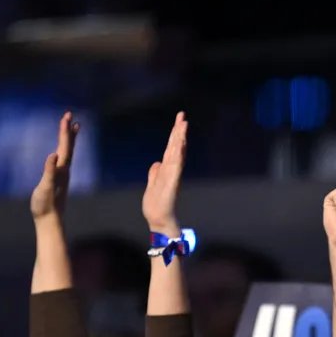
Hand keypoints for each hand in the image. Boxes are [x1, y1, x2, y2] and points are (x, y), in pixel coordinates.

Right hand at [30, 112, 77, 220]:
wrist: (50, 221)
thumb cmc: (45, 205)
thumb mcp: (44, 187)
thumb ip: (49, 171)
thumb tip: (53, 155)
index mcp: (62, 170)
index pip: (65, 146)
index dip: (65, 131)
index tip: (67, 116)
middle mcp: (64, 171)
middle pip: (69, 147)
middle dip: (68, 131)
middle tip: (70, 115)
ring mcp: (62, 175)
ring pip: (67, 153)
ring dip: (68, 139)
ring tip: (71, 129)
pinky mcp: (58, 180)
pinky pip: (62, 160)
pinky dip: (63, 151)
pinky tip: (61, 152)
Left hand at [141, 112, 186, 234]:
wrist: (158, 220)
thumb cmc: (156, 206)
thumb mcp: (152, 185)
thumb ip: (155, 173)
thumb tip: (157, 162)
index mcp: (167, 170)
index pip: (171, 149)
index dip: (175, 135)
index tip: (179, 121)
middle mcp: (172, 170)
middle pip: (176, 147)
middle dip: (179, 131)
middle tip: (182, 116)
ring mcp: (173, 176)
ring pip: (177, 153)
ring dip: (180, 139)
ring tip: (183, 125)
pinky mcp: (172, 183)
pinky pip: (176, 165)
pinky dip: (179, 154)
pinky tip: (181, 145)